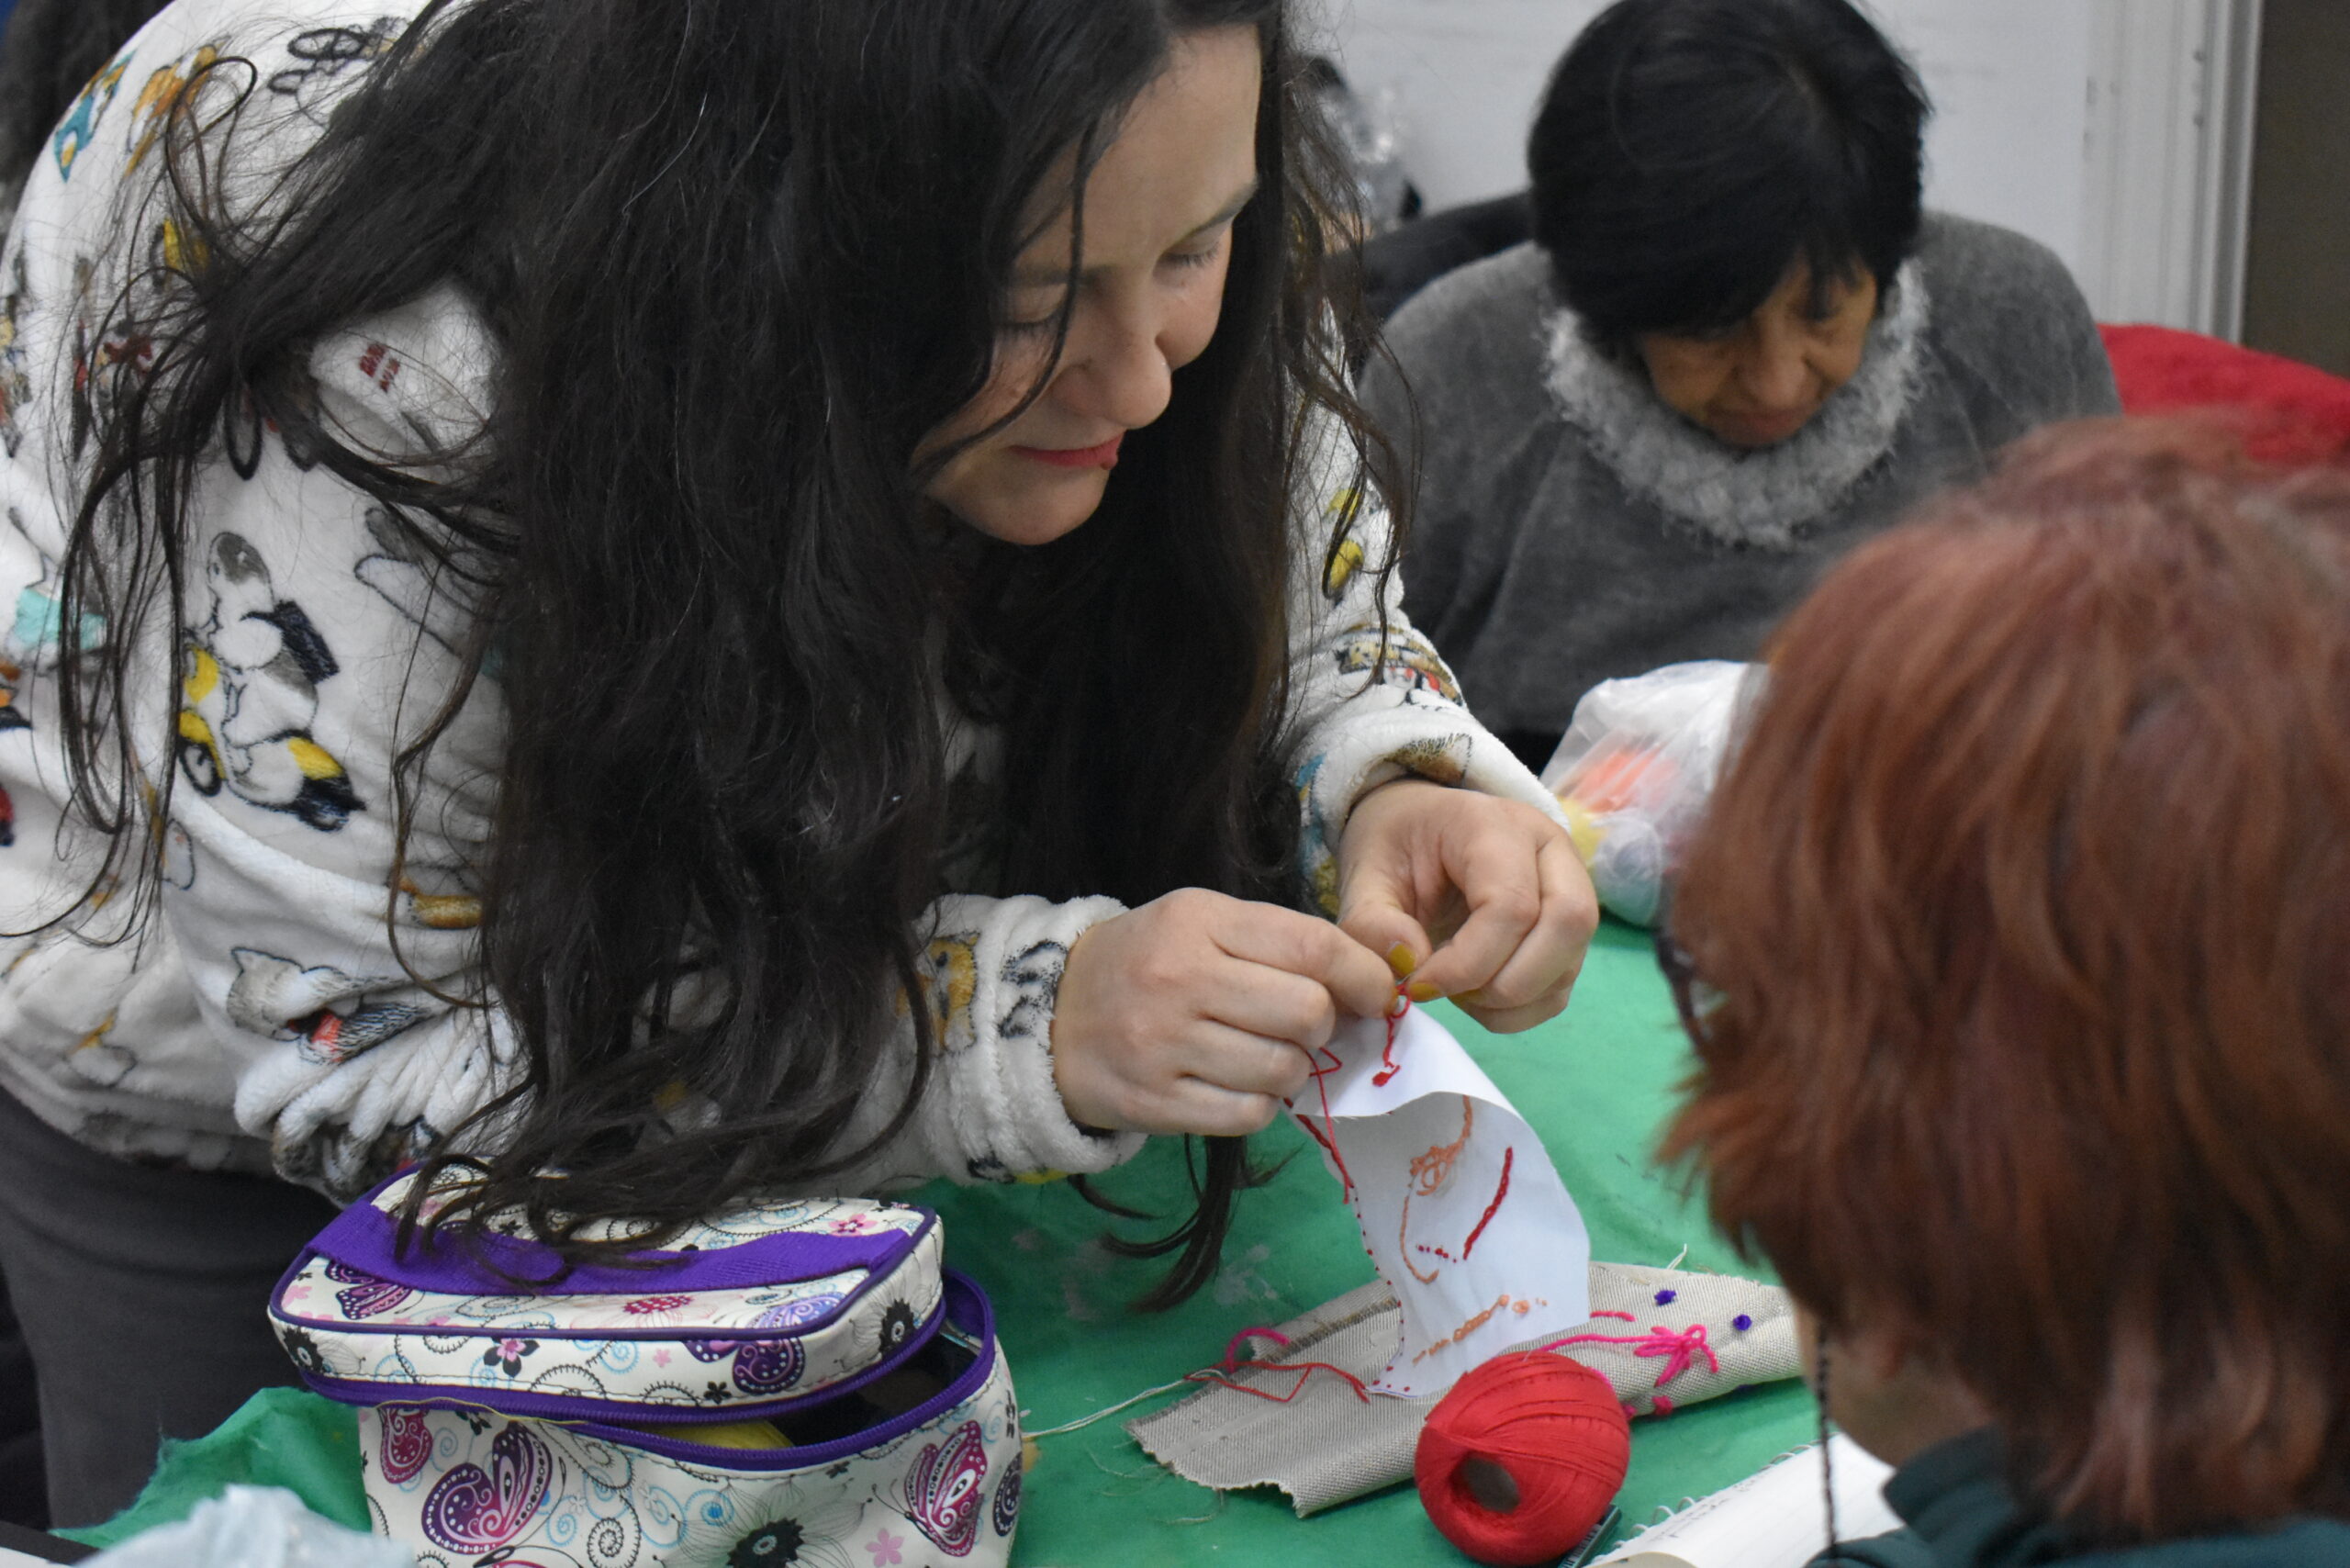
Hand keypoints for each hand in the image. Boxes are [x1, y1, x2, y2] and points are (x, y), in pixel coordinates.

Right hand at [1050, 888, 1395, 1135]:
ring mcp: (1164, 1045)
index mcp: (1200, 922)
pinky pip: (1248, 1114)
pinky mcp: (1154, 1103)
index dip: (1363, 974)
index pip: (1312, 946)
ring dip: (1293, 1069)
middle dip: (1324, 1025)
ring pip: (1283, 1070)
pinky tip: (1240, 1084)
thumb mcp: (1203, 923)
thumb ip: (1280, 941)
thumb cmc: (1148, 960)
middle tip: (1304, 1025)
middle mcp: (1180, 979)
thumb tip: (1375, 980)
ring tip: (1266, 1054)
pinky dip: (1261, 1104)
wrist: (1051, 1013)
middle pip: (1307, 1012)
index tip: (1378, 993)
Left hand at [1335, 778, 1596, 1031]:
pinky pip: (1561, 987)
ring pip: (1569, 963)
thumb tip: (1413, 964)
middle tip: (1447, 991)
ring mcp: (1570, 886)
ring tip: (1457, 990)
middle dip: (1505, 984)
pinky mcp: (1569, 930)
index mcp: (1494, 825)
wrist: (1416, 832)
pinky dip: (1519, 1011)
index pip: (1511, 905)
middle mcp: (1549, 847)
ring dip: (1510, 1001)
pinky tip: (1475, 995)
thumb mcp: (1363, 876)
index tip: (1418, 984)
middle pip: (1569, 924)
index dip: (1468, 962)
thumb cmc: (1395, 849)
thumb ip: (1372, 922)